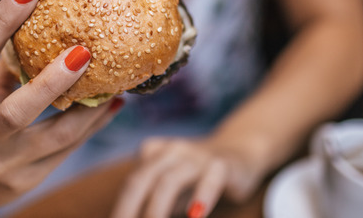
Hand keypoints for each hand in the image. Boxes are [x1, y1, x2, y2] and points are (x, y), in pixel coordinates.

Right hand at [0, 0, 122, 209]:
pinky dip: (91, 127)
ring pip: (55, 137)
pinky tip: (111, 105)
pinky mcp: (24, 182)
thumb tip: (51, 17)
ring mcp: (3, 163)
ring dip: (89, 110)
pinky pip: (66, 151)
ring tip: (116, 84)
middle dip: (53, 82)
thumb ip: (5, 63)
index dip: (0, 21)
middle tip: (85, 52)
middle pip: (17, 111)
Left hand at [111, 137, 263, 217]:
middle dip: (131, 210)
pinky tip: (194, 216)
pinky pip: (209, 180)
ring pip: (170, 180)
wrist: (241, 153)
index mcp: (153, 153)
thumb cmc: (198, 179)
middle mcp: (172, 151)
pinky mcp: (222, 165)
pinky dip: (200, 199)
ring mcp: (196, 156)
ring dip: (157, 210)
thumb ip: (153, 204)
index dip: (121, 209)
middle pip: (142, 179)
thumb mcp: (172, 191)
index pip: (132, 183)